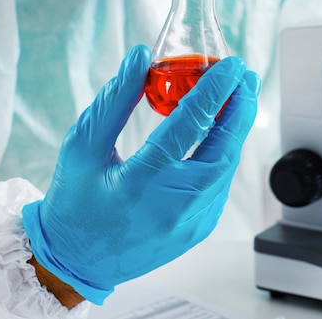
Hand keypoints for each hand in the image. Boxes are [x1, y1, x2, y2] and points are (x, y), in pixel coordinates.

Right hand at [22, 44, 259, 304]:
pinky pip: (220, 186)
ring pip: (227, 168)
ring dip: (236, 131)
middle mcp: (172, 206)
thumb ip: (114, 100)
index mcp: (139, 182)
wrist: (75, 262)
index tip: (230, 65)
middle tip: (247, 78)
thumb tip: (140, 59)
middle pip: (224, 149)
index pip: (188, 125)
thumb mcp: (81, 147)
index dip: (214, 89)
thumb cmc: (74, 205)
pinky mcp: (197, 231)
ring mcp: (189, 223)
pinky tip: (220, 135)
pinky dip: (224, 156)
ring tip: (237, 100)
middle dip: (242, 108)